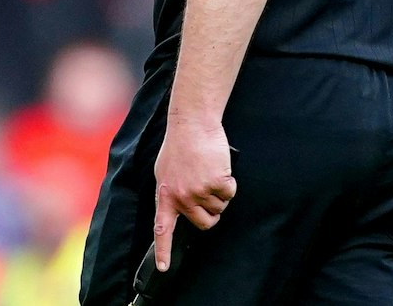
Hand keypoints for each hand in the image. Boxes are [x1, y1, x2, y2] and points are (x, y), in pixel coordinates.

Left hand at [152, 118, 235, 269]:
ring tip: (208, 171)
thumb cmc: (180, 146)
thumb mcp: (166, 172)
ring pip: (219, 207)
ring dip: (219, 193)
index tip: (164, 268)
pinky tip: (218, 167)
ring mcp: (197, 192)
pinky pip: (230, 193)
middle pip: (204, 223)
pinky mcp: (214, 184)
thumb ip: (172, 192)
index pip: (162, 229)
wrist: (191, 125)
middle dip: (211, 212)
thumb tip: (178, 209)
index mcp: (165, 195)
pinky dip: (229, 181)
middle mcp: (180, 197)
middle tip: (208, 191)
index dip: (164, 251)